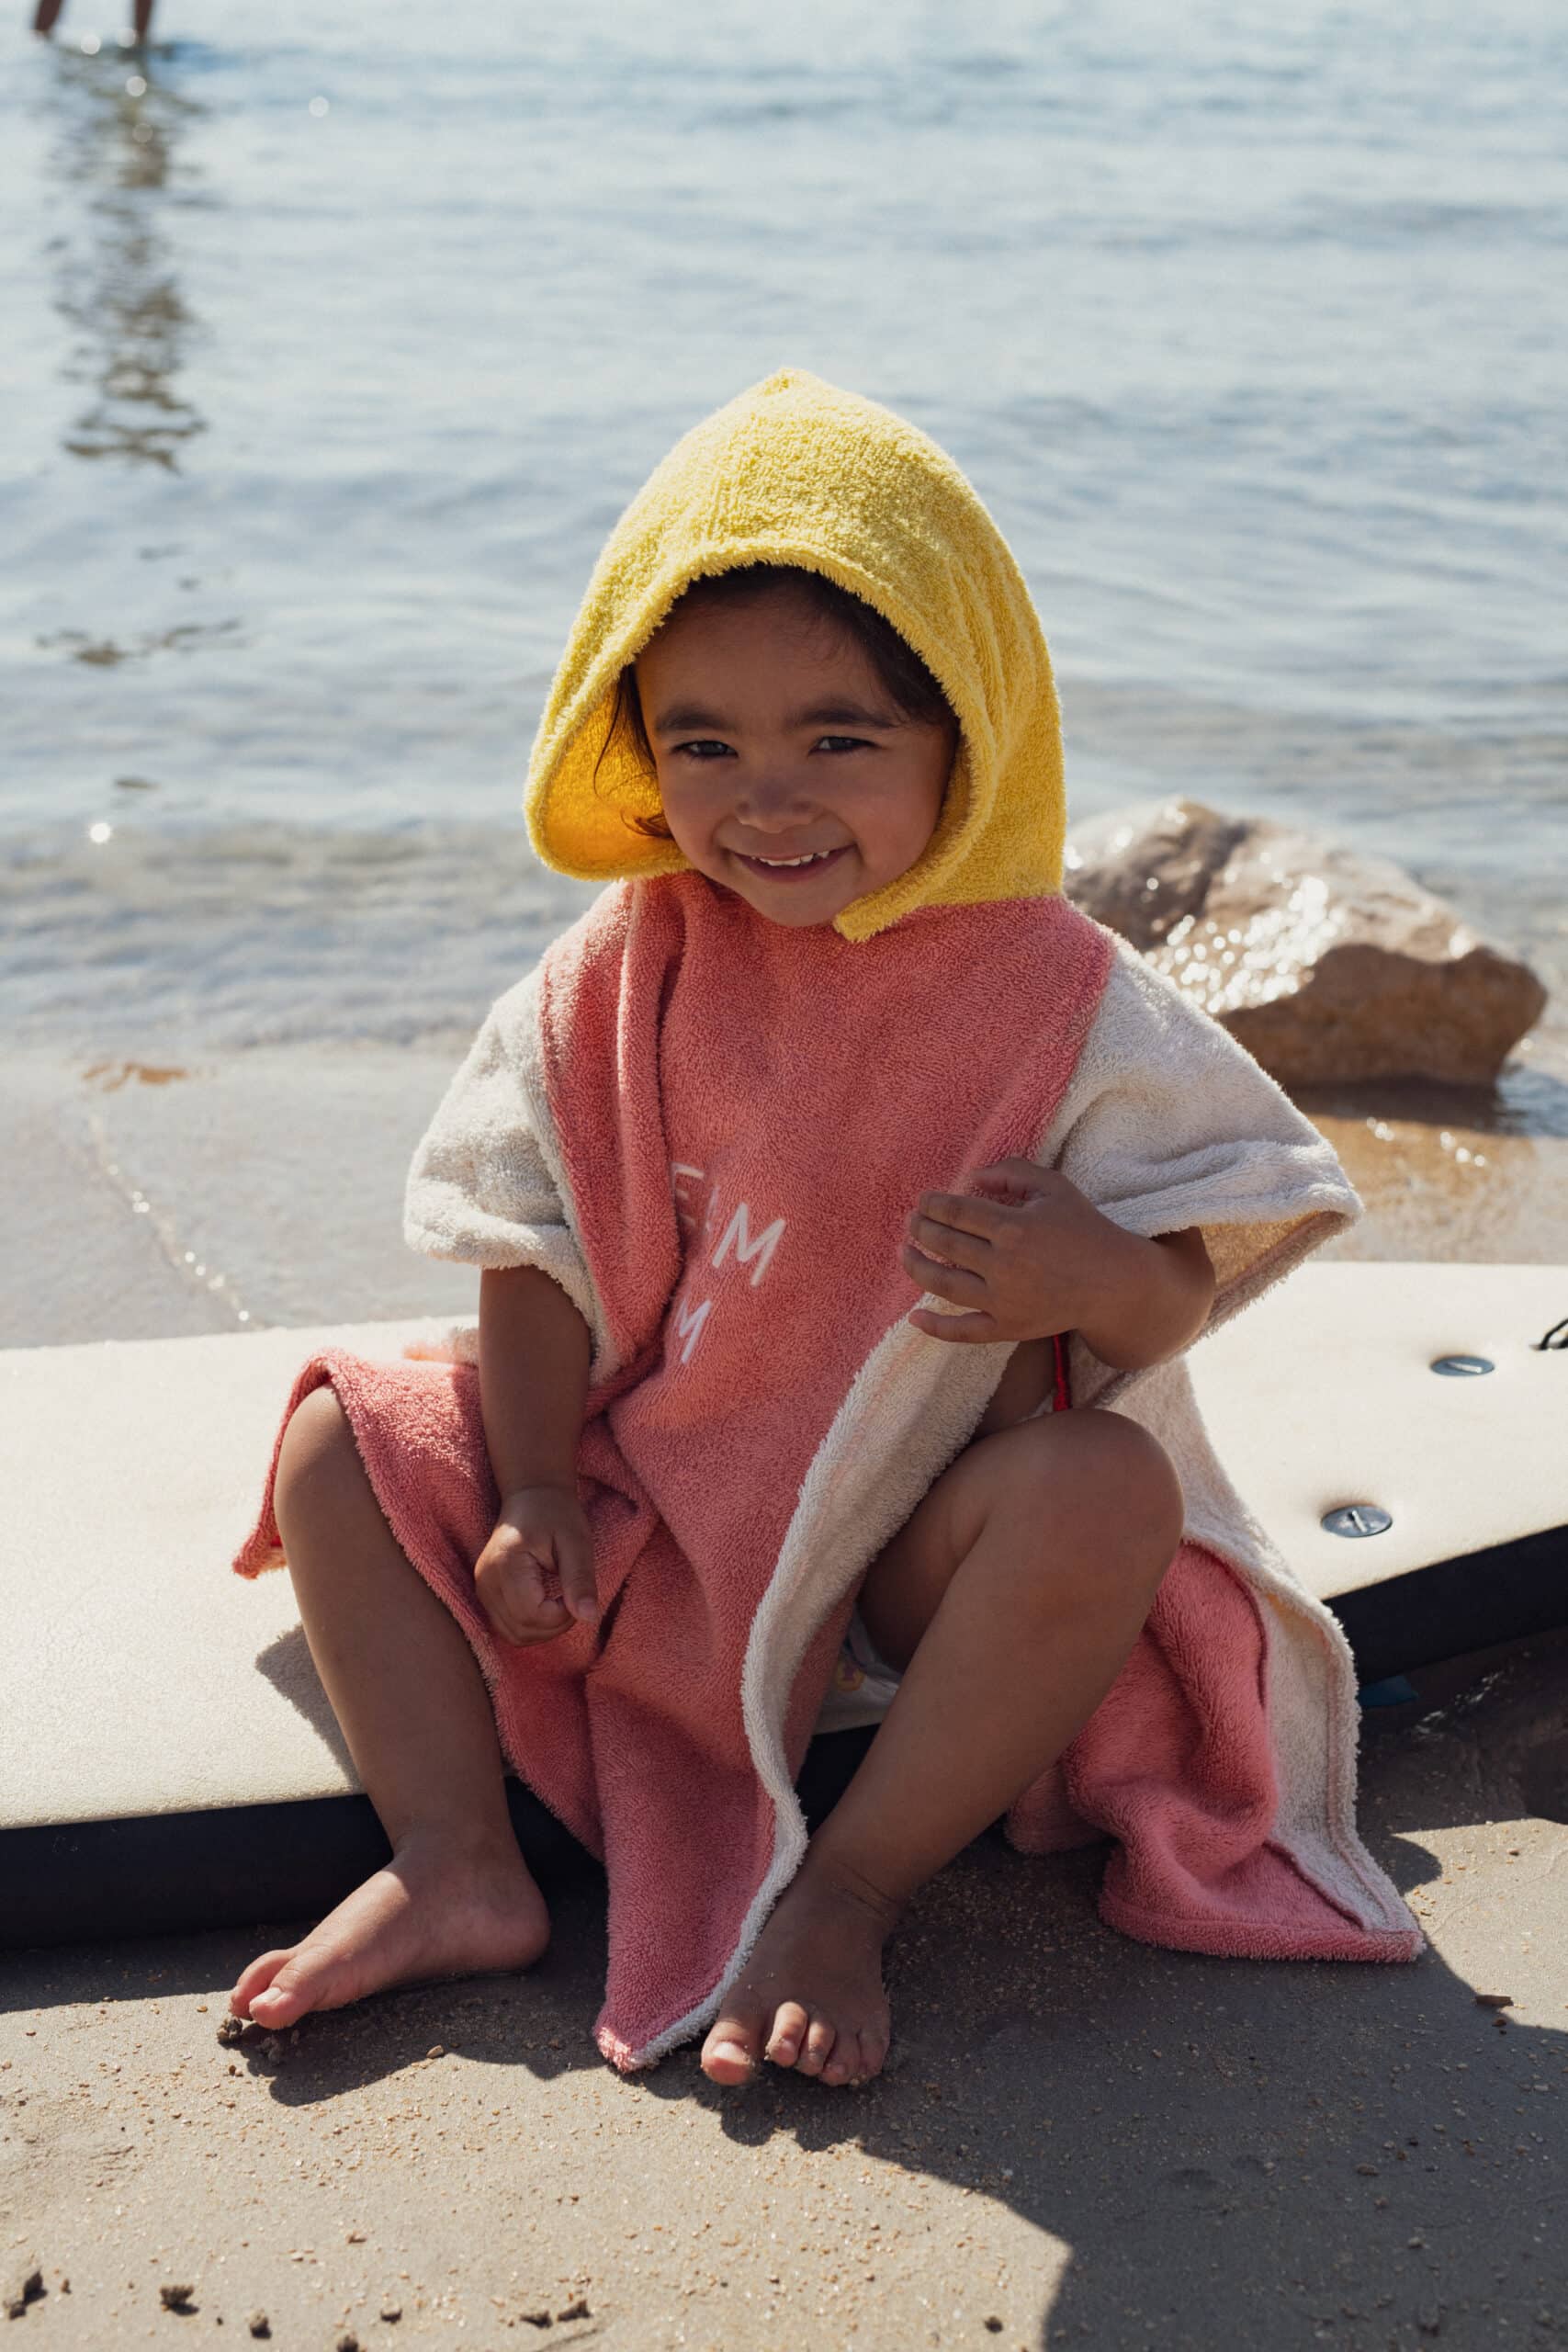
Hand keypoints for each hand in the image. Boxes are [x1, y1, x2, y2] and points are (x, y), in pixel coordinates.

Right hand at [474, 1484, 597, 1645]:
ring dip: (544, 1630)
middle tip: (573, 1598)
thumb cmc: (556, 1513)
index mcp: (506, 1564)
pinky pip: (508, 1627)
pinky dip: (531, 1627)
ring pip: (513, 1635)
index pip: (531, 1615)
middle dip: (555, 1626)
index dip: (561, 1616)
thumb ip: (580, 1579)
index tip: (576, 1594)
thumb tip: (589, 1617)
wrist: (532, 1496)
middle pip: (521, 1630)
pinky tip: (547, 1606)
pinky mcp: (486, 1595)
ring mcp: (482, 1589)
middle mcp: (486, 1581)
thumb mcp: (576, 1541)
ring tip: (561, 1602)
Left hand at [901, 1158, 1136, 1346]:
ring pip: (943, 1284)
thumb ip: (1012, 1172)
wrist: (1114, 1283)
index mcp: (1014, 1227)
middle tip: (911, 1222)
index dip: (932, 1204)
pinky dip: (935, 1328)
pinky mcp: (1008, 1328)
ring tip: (904, 1253)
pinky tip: (913, 1318)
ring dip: (916, 1267)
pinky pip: (963, 1332)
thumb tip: (971, 1178)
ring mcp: (1004, 1301)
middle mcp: (1004, 1265)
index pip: (956, 1212)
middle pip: (945, 1244)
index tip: (923, 1201)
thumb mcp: (1054, 1187)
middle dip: (920, 1229)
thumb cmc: (1084, 1229)